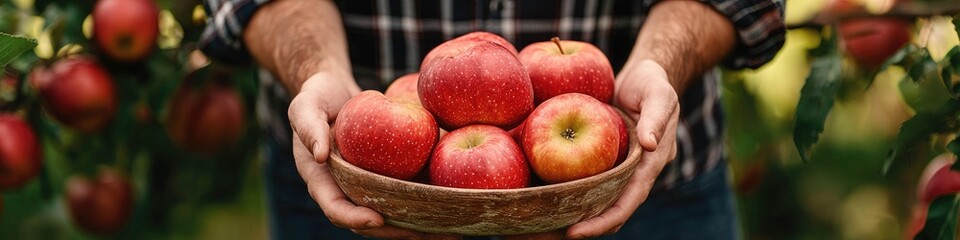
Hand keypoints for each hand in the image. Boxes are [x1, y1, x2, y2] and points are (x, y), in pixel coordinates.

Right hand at [289, 73, 459, 239]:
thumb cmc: (317, 97)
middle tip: (428, 234)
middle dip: (400, 232)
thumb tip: (320, 155)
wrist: (336, 91)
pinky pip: (410, 192)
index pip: (336, 209)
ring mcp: (371, 185)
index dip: (354, 218)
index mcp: (323, 182)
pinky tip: (458, 202)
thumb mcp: (305, 105)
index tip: (377, 218)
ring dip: (422, 226)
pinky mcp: (391, 175)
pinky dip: (430, 201)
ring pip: (396, 213)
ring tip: (453, 232)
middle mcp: (348, 190)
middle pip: (373, 222)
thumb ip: (308, 127)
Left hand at [506, 60, 678, 239]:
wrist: (642, 76)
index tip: (575, 232)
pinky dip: (562, 190)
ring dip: (567, 215)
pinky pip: (580, 179)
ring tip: (534, 226)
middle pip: (605, 211)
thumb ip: (656, 117)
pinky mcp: (597, 159)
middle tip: (542, 236)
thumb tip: (650, 144)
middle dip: (579, 227)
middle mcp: (629, 174)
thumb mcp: (660, 94)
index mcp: (647, 167)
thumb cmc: (653, 84)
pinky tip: (536, 195)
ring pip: (590, 200)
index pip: (626, 202)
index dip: (602, 221)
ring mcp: (613, 168)